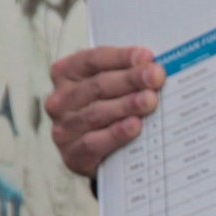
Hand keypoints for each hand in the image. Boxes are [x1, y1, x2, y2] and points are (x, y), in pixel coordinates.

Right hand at [48, 46, 163, 176]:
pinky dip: (116, 133)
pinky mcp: (72, 154)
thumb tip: (153, 64)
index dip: (120, 57)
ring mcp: (63, 128)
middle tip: (155, 77)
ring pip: (96, 113)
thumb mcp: (114, 90)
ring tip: (150, 101)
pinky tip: (134, 126)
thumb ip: (126, 75)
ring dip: (126, 105)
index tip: (147, 57)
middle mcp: (60, 100)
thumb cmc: (109, 115)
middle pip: (97, 86)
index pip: (93, 60)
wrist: (102, 158)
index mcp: (66, 74)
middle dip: (130, 80)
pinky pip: (94, 142)